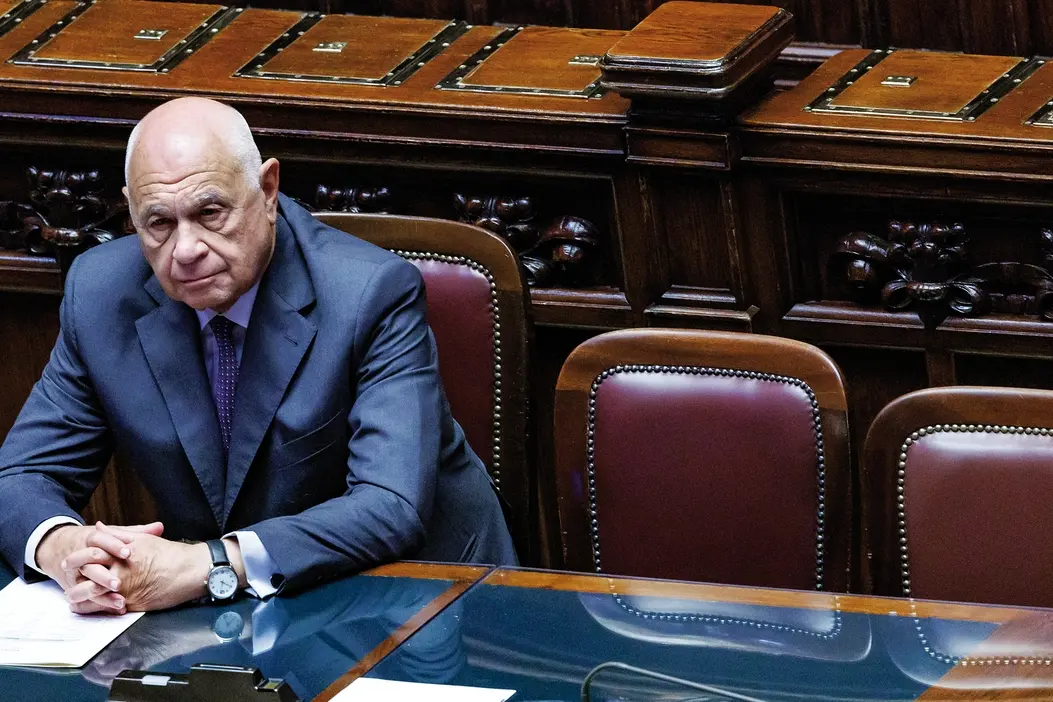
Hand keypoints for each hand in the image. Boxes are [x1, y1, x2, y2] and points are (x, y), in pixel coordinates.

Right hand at [36, 522, 163, 613]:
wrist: (66, 550)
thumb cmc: (100, 543)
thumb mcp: (116, 536)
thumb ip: (137, 533)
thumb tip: (159, 527)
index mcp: (90, 540)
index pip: (99, 540)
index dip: (113, 546)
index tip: (128, 552)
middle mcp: (80, 558)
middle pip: (88, 566)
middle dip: (104, 576)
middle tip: (119, 584)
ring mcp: (76, 576)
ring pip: (83, 587)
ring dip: (101, 596)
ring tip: (121, 601)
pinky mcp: (76, 590)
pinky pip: (83, 602)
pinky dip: (99, 606)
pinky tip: (117, 609)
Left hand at [67, 523, 210, 612]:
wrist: (191, 571)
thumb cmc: (171, 554)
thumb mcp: (143, 540)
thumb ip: (118, 535)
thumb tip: (99, 527)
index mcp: (123, 553)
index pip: (92, 553)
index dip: (77, 557)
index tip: (69, 560)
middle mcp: (121, 571)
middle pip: (88, 575)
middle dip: (74, 578)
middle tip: (67, 581)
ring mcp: (126, 589)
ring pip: (94, 595)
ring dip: (80, 597)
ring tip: (73, 598)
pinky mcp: (133, 604)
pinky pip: (107, 608)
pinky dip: (95, 608)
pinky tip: (90, 607)